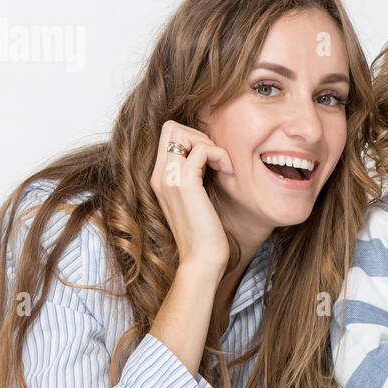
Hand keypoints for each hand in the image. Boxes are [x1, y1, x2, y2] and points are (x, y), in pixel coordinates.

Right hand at [149, 120, 234, 273]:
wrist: (201, 260)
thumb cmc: (204, 234)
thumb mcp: (196, 199)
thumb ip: (195, 177)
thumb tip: (211, 157)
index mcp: (160, 178)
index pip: (168, 135)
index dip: (193, 138)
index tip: (212, 159)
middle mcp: (159, 175)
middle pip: (171, 127)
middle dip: (199, 134)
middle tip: (217, 158)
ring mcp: (169, 179)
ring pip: (181, 132)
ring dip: (209, 143)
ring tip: (223, 165)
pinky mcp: (184, 184)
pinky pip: (201, 149)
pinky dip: (218, 154)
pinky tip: (228, 171)